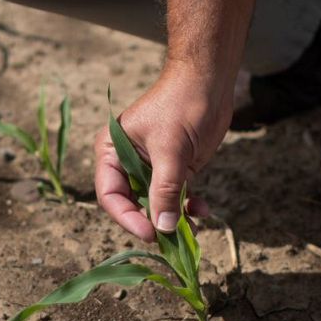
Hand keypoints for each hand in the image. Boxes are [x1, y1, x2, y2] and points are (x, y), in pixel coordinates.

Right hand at [95, 63, 230, 241]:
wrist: (210, 81)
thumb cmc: (182, 105)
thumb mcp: (170, 150)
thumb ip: (164, 189)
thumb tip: (162, 227)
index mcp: (112, 152)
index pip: (111, 195)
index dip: (128, 218)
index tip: (150, 233)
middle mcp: (127, 162)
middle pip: (132, 204)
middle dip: (153, 222)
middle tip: (172, 239)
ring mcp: (152, 167)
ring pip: (156, 203)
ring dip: (174, 218)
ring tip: (193, 229)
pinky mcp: (175, 168)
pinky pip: (176, 196)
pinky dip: (187, 206)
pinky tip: (203, 211)